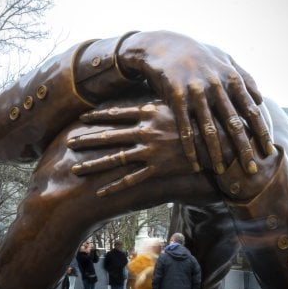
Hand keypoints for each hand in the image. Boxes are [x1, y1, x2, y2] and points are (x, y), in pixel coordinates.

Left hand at [67, 101, 196, 195]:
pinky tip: (99, 192)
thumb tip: (144, 96)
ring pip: (115, 159)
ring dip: (93, 165)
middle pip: (109, 136)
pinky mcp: (157, 168)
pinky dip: (114, 187)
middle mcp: (146, 130)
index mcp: (150, 111)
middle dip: (87, 139)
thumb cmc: (199, 118)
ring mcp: (151, 150)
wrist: (219, 140)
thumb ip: (158, 102)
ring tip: (75, 169)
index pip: (116, 113)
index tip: (82, 118)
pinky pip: (131, 180)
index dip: (97, 116)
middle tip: (69, 142)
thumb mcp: (177, 103)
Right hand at [118, 31, 272, 174]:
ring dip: (216, 153)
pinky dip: (191, 148)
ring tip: (222, 171)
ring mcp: (196, 92)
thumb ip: (244, 78)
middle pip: (233, 124)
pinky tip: (195, 164)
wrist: (164, 46)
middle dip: (244, 149)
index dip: (261, 132)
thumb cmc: (197, 57)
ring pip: (209, 130)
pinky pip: (185, 128)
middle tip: (251, 170)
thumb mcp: (223, 60)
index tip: (269, 151)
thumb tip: (260, 99)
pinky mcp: (176, 98)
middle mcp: (216, 86)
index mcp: (231, 79)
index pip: (251, 111)